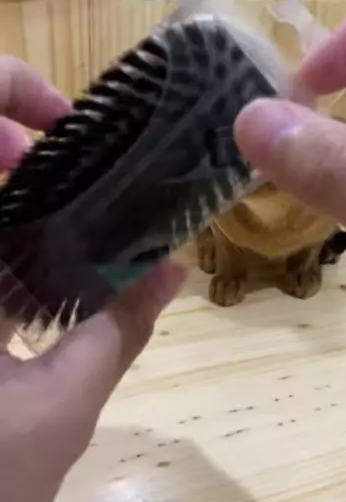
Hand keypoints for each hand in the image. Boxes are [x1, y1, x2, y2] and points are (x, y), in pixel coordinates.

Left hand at [0, 59, 185, 501]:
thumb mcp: (58, 413)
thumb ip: (117, 331)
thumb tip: (173, 269)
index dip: (4, 89)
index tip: (59, 121)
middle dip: (6, 137)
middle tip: (61, 165)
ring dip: (5, 195)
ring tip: (61, 220)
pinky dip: (2, 244)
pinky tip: (27, 277)